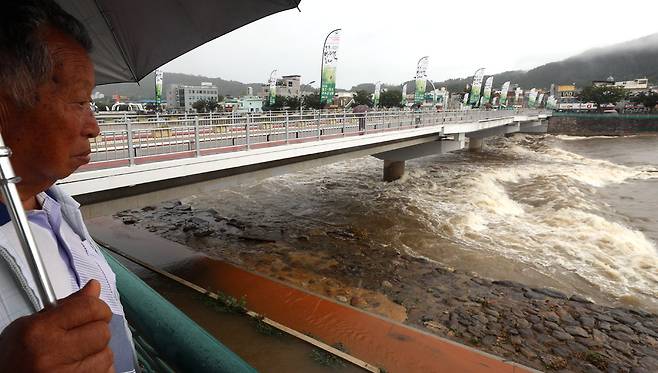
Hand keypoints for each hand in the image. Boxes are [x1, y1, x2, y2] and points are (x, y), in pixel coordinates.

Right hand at [0, 280, 114, 371]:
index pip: (89, 308)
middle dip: (96, 332)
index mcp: (39, 331)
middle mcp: (51, 354)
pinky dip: (99, 369)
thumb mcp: (32, 325)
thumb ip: (67, 306)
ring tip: (76, 356)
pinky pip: (107, 372)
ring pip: (107, 355)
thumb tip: (94, 288)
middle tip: (81, 337)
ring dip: (97, 354)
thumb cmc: (17, 358)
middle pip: (102, 332)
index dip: (98, 308)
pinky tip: (80, 368)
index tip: (96, 311)